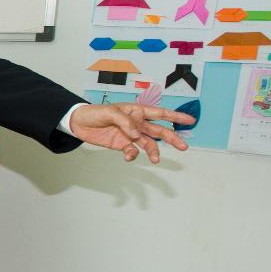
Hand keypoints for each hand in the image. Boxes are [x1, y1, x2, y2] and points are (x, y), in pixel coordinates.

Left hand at [68, 103, 194, 163]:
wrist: (79, 123)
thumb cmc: (95, 112)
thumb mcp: (110, 113)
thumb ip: (125, 122)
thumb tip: (137, 134)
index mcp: (137, 111)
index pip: (160, 113)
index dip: (176, 117)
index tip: (191, 121)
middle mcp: (137, 123)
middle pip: (159, 131)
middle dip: (172, 138)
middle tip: (184, 146)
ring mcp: (130, 134)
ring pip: (148, 143)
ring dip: (153, 151)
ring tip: (155, 160)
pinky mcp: (122, 144)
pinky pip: (132, 151)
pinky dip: (133, 155)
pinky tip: (129, 156)